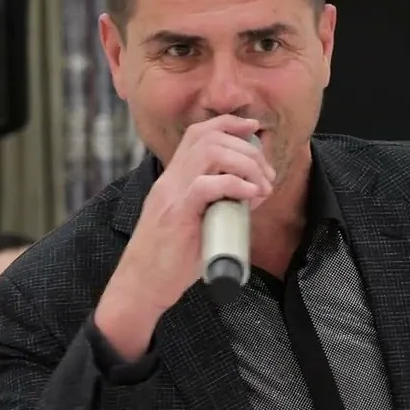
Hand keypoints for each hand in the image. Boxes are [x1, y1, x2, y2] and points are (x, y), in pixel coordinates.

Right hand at [96, 115, 274, 355]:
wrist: (141, 286)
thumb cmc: (172, 259)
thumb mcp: (199, 222)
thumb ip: (221, 203)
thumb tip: (254, 192)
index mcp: (174, 178)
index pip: (199, 133)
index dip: (229, 124)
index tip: (253, 128)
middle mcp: (170, 180)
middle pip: (210, 138)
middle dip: (248, 150)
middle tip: (267, 175)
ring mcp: (170, 195)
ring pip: (210, 153)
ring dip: (246, 164)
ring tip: (262, 186)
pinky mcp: (176, 214)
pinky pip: (206, 185)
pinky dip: (234, 185)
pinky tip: (250, 195)